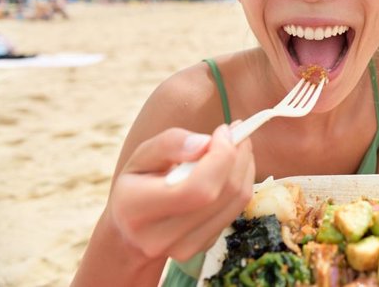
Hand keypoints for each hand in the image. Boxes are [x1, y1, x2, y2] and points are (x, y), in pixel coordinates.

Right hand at [108, 124, 254, 261]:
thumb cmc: (138, 183)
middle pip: (221, 193)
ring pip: (236, 201)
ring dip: (245, 167)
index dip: (220, 156)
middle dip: (238, 156)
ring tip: (237, 146)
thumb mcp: (142, 156)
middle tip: (238, 133)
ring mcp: (184, 248)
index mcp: (135, 208)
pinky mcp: (204, 247)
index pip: (196, 188)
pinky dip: (242, 182)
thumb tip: (205, 143)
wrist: (133, 230)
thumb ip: (169, 144)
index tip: (223, 130)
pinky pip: (237, 210)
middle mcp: (159, 236)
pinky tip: (231, 168)